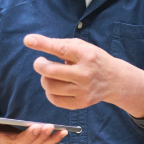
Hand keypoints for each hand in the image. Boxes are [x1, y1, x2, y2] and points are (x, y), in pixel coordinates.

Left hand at [24, 34, 143, 116]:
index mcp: (86, 55)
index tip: (28, 40)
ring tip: (50, 75)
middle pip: (50, 71)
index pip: (61, 49)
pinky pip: (54, 100)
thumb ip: (62, 45)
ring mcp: (83, 90)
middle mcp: (85, 74)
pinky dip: (50, 92)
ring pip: (50, 86)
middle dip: (39, 65)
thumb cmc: (95, 59)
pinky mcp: (81, 103)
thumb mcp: (83, 46)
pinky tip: (56, 86)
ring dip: (45, 79)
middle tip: (40, 62)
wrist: (115, 80)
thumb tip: (37, 43)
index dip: (43, 44)